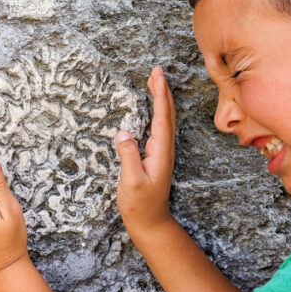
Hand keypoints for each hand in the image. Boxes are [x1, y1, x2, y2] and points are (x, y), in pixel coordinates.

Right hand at [116, 66, 175, 234]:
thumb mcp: (131, 182)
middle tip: (156, 70)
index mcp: (160, 151)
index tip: (156, 75)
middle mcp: (165, 149)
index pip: (162, 116)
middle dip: (162, 90)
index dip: (160, 94)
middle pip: (167, 113)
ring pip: (165, 119)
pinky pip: (159, 127)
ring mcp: (162, 152)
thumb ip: (128, 157)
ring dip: (161, 98)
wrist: (150, 222)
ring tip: (154, 81)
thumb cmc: (140, 205)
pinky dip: (158, 111)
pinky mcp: (156, 156)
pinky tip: (153, 107)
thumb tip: (123, 134)